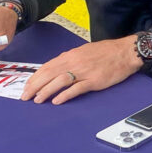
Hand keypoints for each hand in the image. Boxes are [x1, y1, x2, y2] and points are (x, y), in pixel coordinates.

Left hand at [20, 36, 141, 104]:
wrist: (125, 52)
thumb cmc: (107, 51)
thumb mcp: (84, 51)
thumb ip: (70, 59)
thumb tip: (57, 67)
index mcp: (71, 55)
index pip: (47, 67)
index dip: (35, 78)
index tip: (27, 86)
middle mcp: (74, 63)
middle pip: (49, 75)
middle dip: (34, 86)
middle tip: (25, 96)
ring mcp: (84, 72)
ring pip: (59, 82)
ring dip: (46, 92)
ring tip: (38, 100)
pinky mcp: (94, 81)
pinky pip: (76, 89)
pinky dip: (65, 95)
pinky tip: (57, 101)